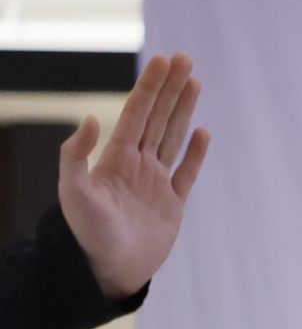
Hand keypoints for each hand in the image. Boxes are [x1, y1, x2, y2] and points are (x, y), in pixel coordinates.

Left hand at [58, 52, 205, 298]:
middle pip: (158, 118)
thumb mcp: (73, 193)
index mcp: (116, 158)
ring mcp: (155, 184)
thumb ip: (76, 155)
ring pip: (173, 139)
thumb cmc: (86, 233)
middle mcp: (137, 165)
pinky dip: (195, 154)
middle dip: (170, 89)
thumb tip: (92, 120)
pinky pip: (186, 174)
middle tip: (184, 59)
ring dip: (183, 111)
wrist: (107, 270)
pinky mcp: (171, 206)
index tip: (163, 62)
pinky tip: (201, 133)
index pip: (137, 114)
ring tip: (194, 84)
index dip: (150, 88)